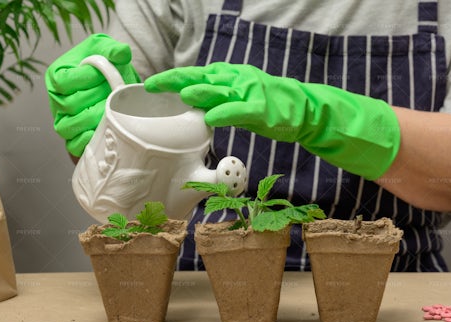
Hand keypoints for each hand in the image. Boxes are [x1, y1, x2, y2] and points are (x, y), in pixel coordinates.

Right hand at [45, 34, 139, 156]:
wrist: (113, 85)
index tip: (104, 75)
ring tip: (111, 112)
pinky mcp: (71, 138)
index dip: (85, 79)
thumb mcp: (105, 50)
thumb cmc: (105, 65)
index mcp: (57, 75)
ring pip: (67, 127)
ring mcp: (62, 119)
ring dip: (92, 121)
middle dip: (95, 100)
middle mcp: (56, 99)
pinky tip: (103, 132)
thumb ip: (112, 49)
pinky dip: (87, 142)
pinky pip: (72, 145)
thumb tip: (123, 53)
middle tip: (113, 94)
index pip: (63, 81)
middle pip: (68, 105)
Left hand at [144, 62, 399, 179]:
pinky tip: (210, 117)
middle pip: (201, 78)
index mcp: (227, 76)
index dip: (172, 78)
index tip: (149, 85)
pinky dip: (224, 113)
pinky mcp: (260, 110)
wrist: (301, 109)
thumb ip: (213, 97)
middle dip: (176, 81)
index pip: (194, 74)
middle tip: (153, 85)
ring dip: (200, 92)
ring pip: (219, 91)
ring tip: (182, 94)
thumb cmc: (265, 104)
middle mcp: (235, 80)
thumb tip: (186, 100)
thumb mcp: (236, 96)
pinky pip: (239, 111)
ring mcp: (248, 93)